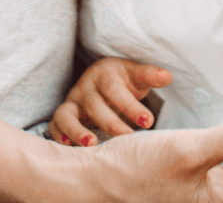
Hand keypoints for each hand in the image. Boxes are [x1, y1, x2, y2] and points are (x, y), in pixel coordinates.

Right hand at [52, 57, 170, 144]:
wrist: (103, 80)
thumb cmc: (123, 81)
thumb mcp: (137, 75)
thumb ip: (150, 76)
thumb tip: (167, 76)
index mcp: (104, 74)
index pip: (115, 90)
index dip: (130, 106)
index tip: (148, 121)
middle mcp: (85, 87)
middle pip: (93, 105)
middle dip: (110, 122)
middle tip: (128, 137)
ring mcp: (72, 101)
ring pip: (66, 114)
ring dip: (76, 130)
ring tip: (92, 144)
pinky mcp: (64, 115)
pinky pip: (55, 125)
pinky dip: (58, 135)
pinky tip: (69, 147)